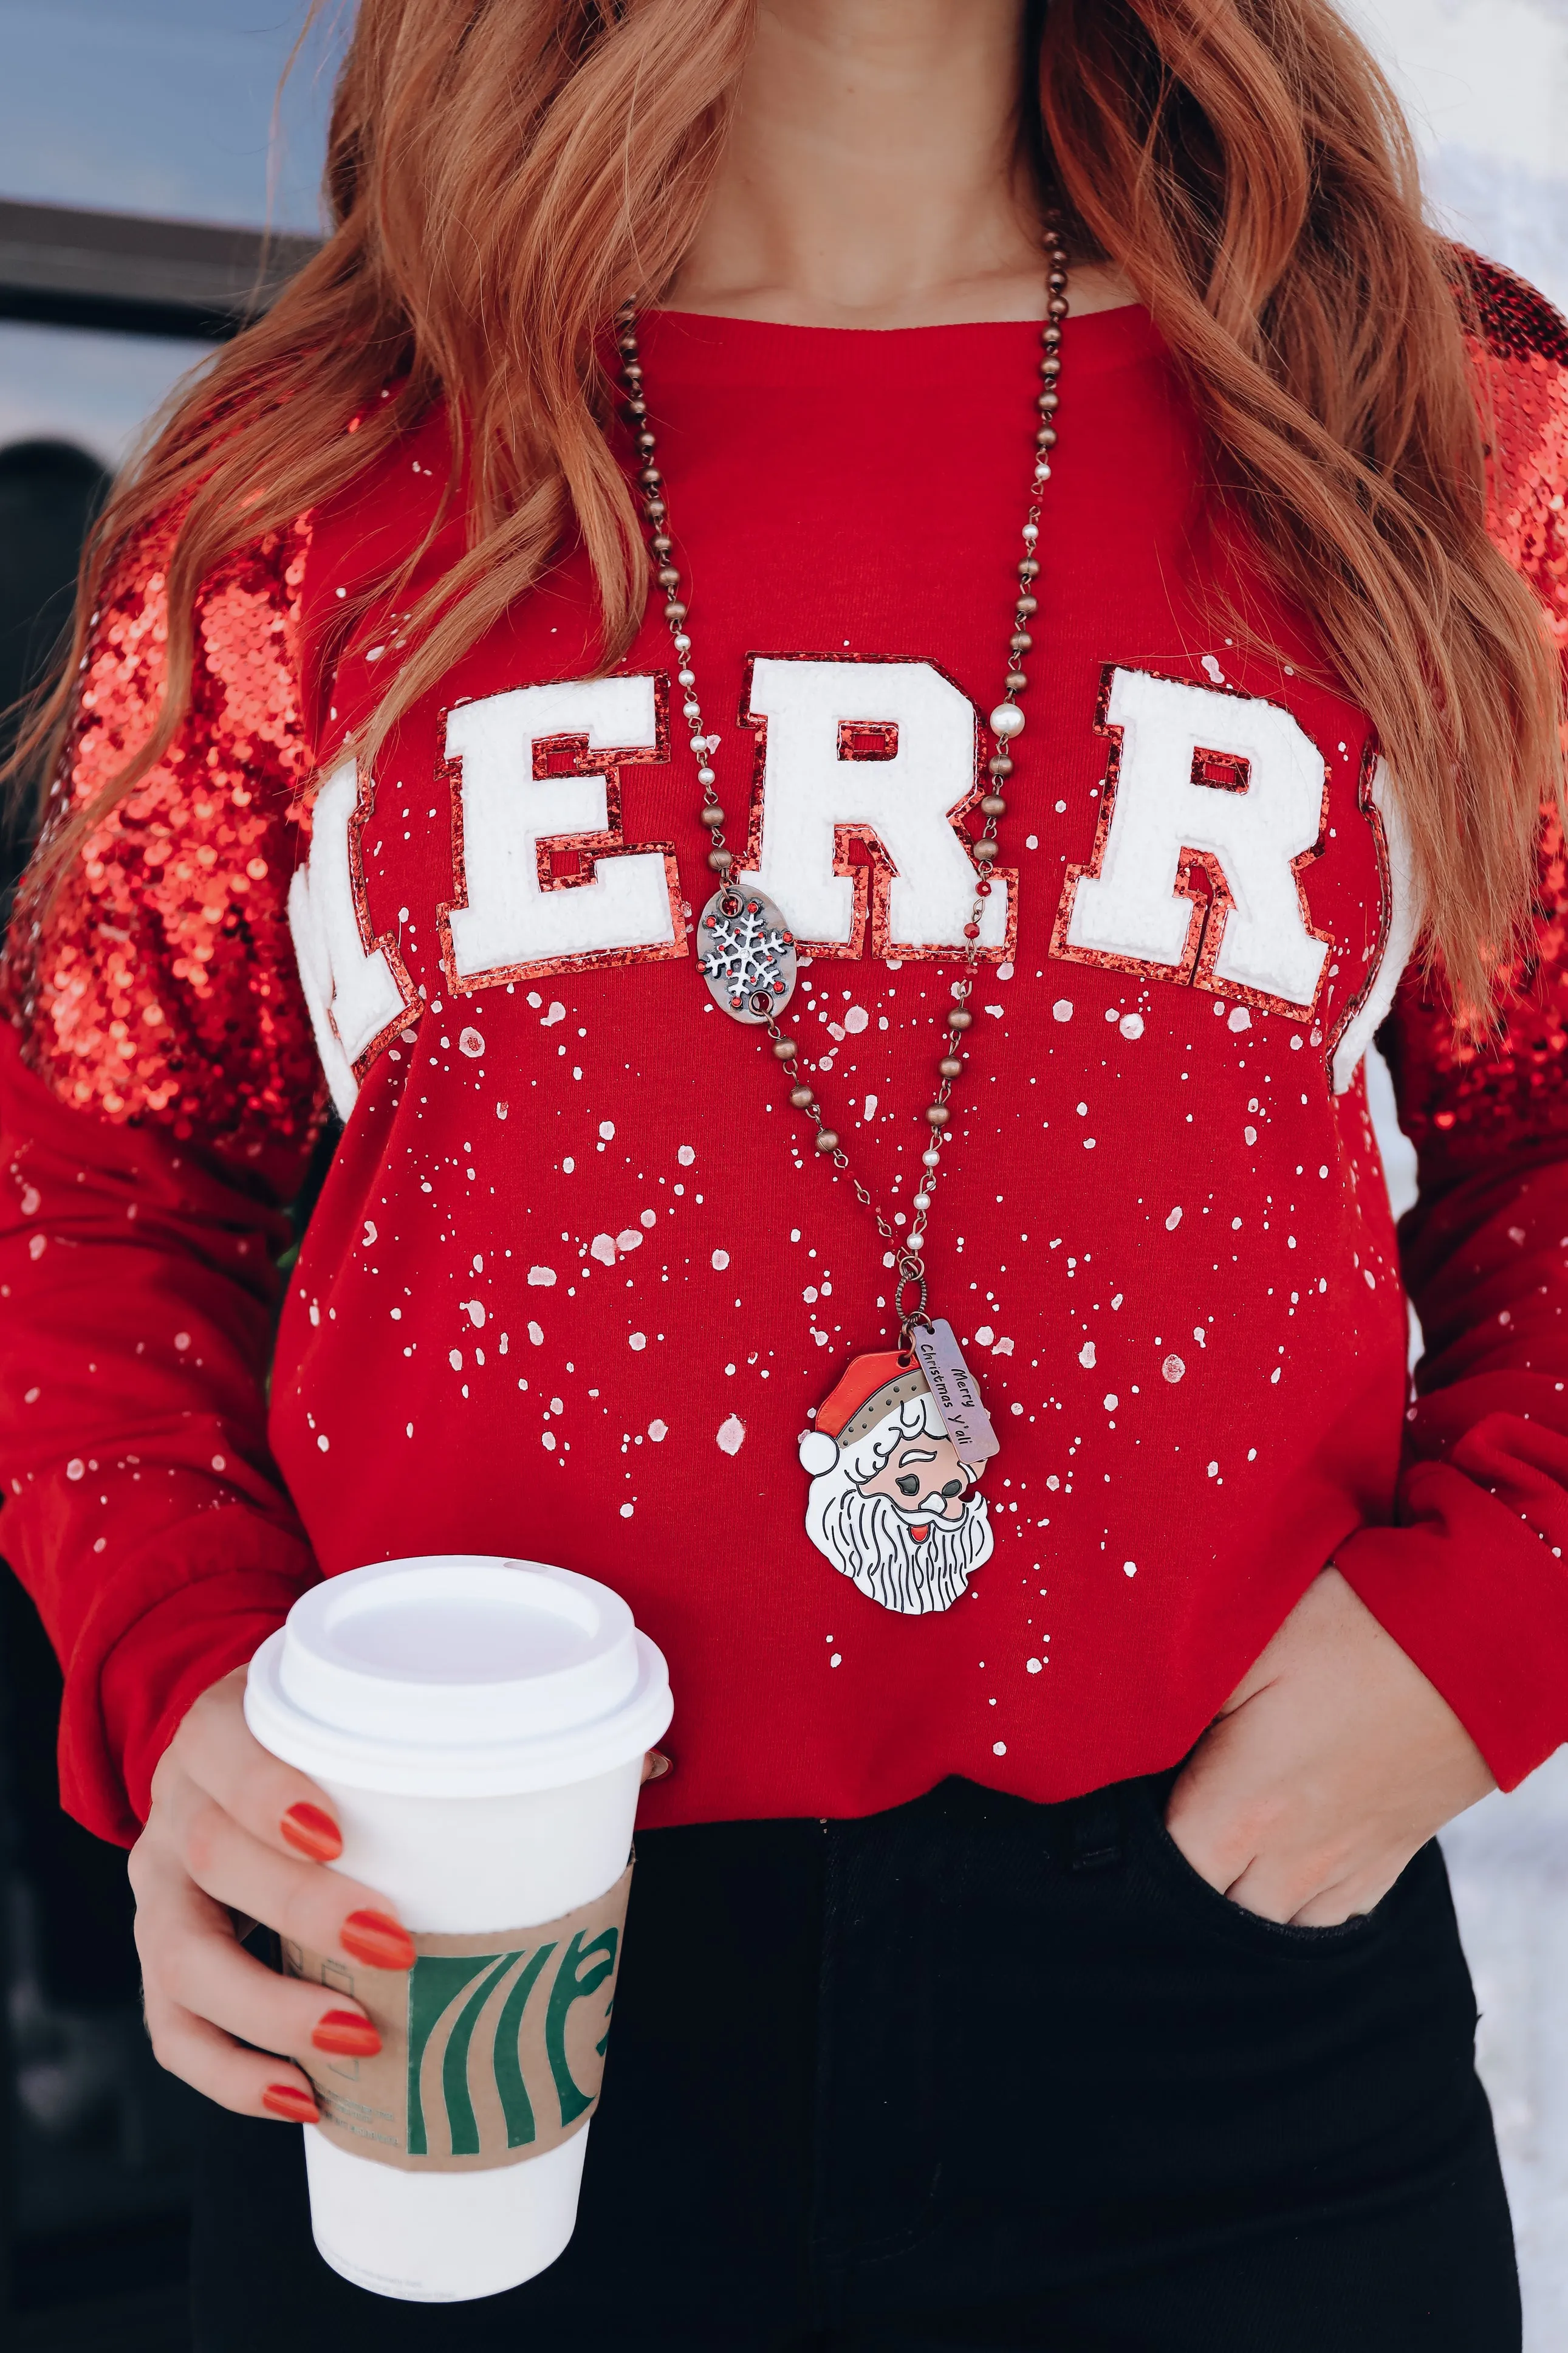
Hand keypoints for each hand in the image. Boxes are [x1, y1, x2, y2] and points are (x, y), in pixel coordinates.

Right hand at [131, 1665, 674, 2120]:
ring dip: (269, 2010)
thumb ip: (496, 1731)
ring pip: (180, 1960)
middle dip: (301, 1911)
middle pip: (213, 1860)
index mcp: (226, 1727)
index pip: (229, 1753)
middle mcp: (176, 1807)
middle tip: (396, 1946)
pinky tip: (301, 2099)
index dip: (272, 1793)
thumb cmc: (328, 1737)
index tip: (341, 1832)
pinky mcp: (162, 1957)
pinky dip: (230, 2075)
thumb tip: (651, 1764)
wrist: (228, 1748)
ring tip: (359, 2041)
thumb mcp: (377, 1711)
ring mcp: (158, 1888)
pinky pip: (173, 2030)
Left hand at [1166, 1566, 1495, 1926]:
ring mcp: (1348, 1867)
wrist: (1477, 1644)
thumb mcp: (1247, 1648)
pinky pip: (1331, 1917)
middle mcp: (1293, 1860)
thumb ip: (1181, 1708)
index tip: (1120, 1821)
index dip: (1132, 1855)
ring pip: (1273, 1928)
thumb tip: (1131, 1745)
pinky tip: (1281, 1871)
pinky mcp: (1392, 1859)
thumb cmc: (1355, 1631)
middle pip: (1213, 1915)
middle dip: (1184, 1888)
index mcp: (1242, 1810)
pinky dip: (1297, 1908)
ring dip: (1239, 1903)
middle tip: (1167, 1836)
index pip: (1162, 1872)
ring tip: (1219, 1857)